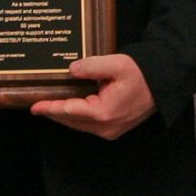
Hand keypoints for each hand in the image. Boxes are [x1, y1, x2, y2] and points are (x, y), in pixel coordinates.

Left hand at [30, 54, 155, 139]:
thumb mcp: (116, 64)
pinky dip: (75, 117)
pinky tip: (68, 107)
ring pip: (79, 124)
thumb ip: (92, 67)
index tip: (34, 106)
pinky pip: (88, 124)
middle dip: (54, 112)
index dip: (50, 107)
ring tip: (48, 105)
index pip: (69, 111)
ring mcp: (109, 131)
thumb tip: (71, 70)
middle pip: (71, 121)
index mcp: (103, 112)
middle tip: (36, 104)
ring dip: (64, 115)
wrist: (162, 85)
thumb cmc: (141, 74)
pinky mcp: (113, 128)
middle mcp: (105, 127)